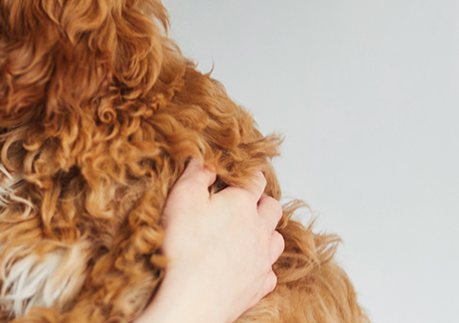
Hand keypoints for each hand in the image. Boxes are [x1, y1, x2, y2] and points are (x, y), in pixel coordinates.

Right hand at [137, 162, 284, 322]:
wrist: (192, 297)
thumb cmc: (184, 247)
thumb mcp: (181, 198)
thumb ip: (196, 174)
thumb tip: (204, 160)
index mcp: (241, 203)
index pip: (255, 180)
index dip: (249, 174)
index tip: (242, 174)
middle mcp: (259, 229)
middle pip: (273, 208)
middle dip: (262, 202)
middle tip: (246, 204)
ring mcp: (262, 258)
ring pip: (277, 239)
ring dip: (267, 233)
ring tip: (250, 234)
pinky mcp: (259, 285)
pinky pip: (270, 271)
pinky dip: (262, 266)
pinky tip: (248, 266)